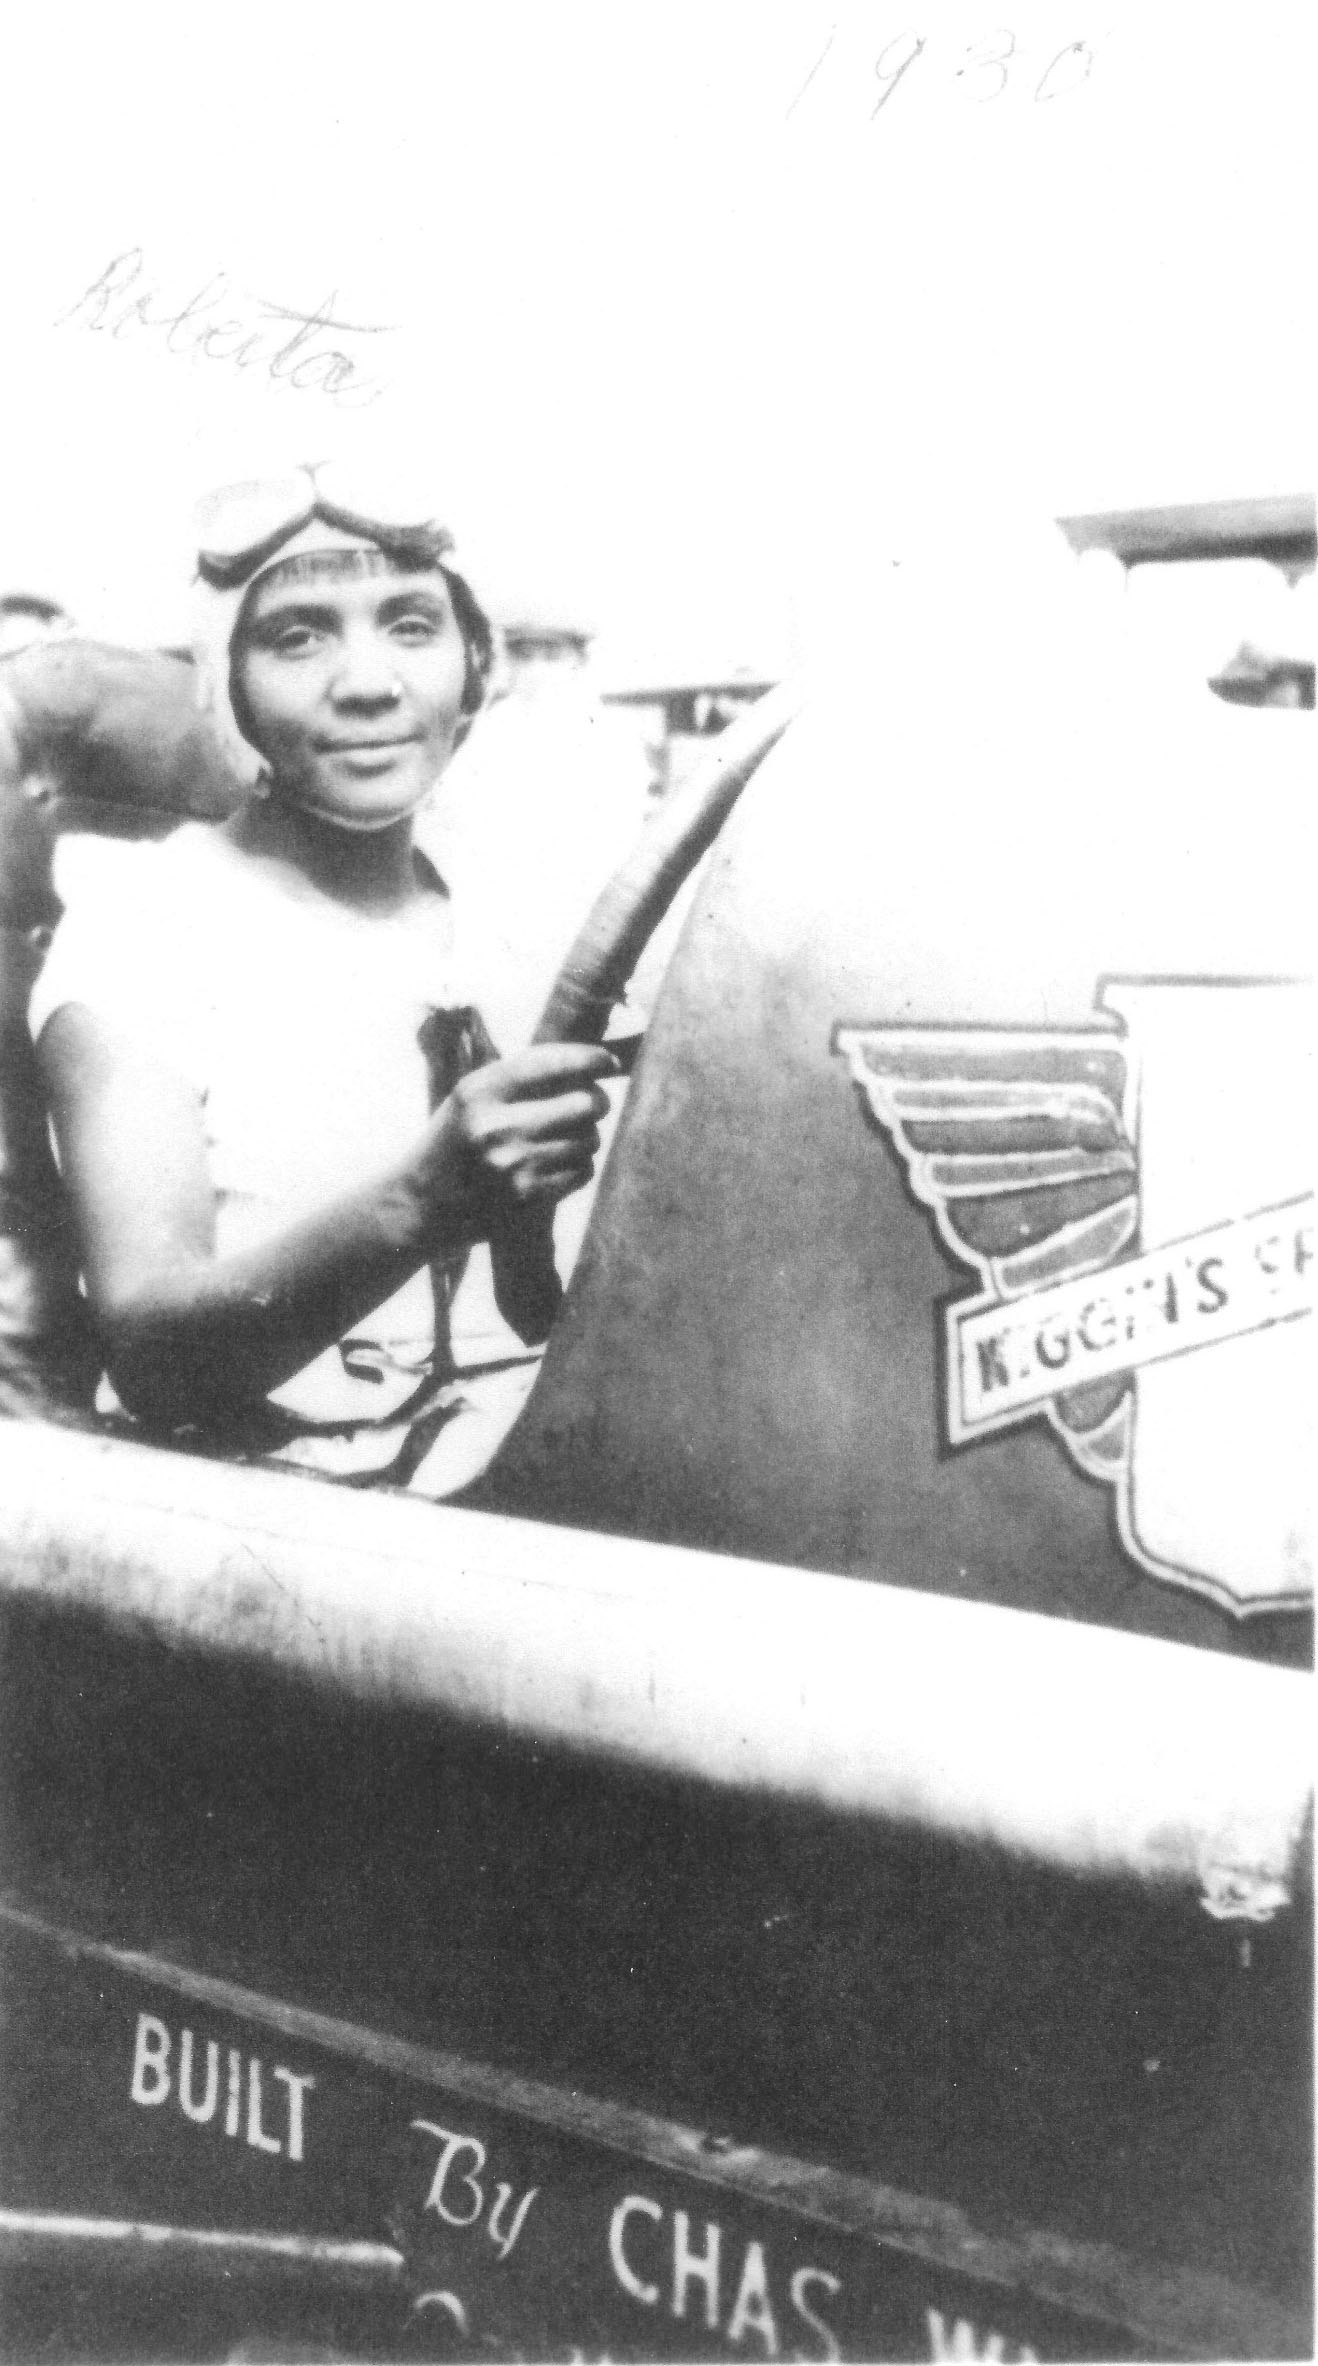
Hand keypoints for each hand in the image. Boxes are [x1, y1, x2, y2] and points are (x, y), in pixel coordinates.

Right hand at [436, 1042, 619, 1228]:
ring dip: (586, 1137)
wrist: (420, 1204)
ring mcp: (512, 1165)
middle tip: (591, 1104)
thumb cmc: (455, 1140)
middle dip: (596, 1101)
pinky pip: (583, 1171)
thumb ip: (522, 1077)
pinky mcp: (526, 1198)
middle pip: (585, 1102)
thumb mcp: (472, 1097)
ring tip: (563, 1139)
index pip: (553, 1063)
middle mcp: (496, 1126)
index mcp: (480, 1091)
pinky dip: (579, 1166)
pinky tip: (556, 1165)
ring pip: (589, 1139)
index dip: (591, 1059)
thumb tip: (591, 1064)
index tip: (609, 1062)